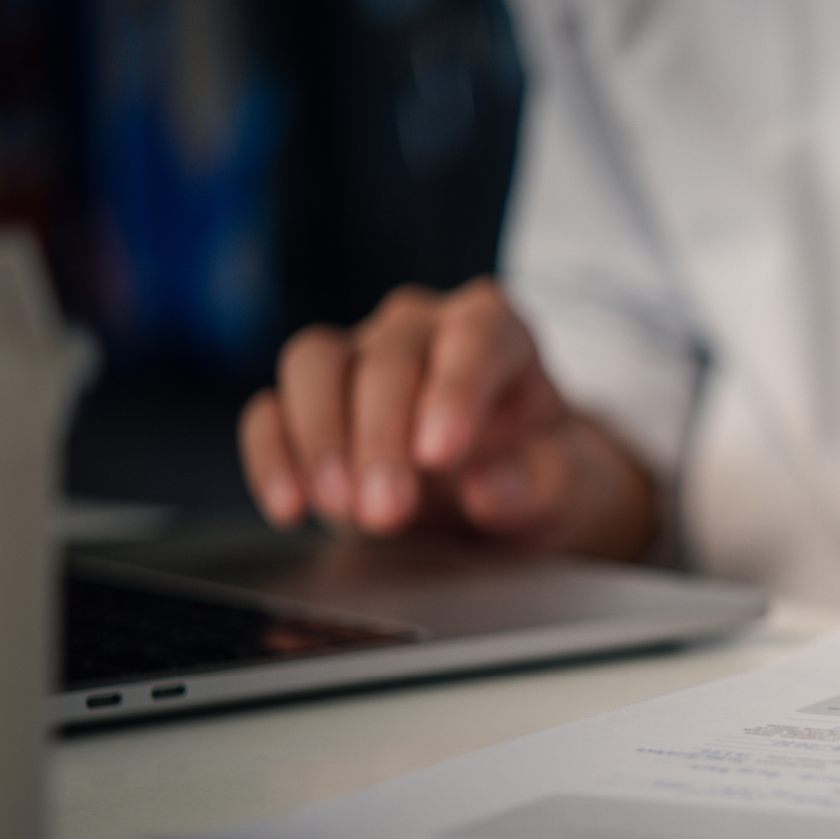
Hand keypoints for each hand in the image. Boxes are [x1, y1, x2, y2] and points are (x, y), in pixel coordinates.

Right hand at [239, 278, 656, 558]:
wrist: (505, 493)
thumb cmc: (540, 473)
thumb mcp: (568, 486)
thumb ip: (541, 482)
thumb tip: (491, 484)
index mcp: (496, 328)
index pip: (476, 336)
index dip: (455, 391)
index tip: (441, 455)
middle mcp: (422, 328)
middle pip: (388, 357)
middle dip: (382, 437)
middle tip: (389, 510)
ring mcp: (359, 355)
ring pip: (316, 364)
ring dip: (322, 439)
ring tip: (344, 509)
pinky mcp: (309, 400)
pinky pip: (271, 412)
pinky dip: (273, 458)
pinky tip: (290, 508)